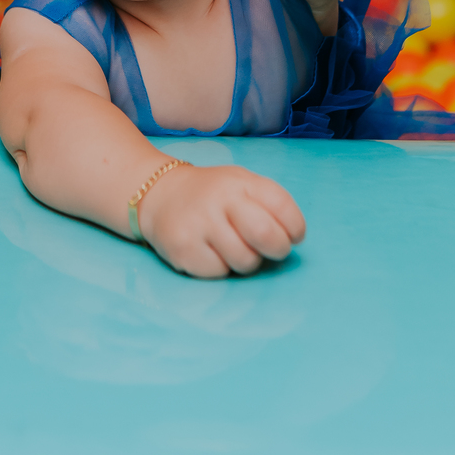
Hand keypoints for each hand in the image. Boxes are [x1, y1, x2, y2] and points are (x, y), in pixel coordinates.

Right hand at [139, 164, 305, 277]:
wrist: (159, 194)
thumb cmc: (213, 195)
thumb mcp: (241, 184)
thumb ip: (269, 204)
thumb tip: (293, 237)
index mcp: (241, 181)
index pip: (282, 206)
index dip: (295, 227)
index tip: (292, 234)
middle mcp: (220, 199)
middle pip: (266, 236)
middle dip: (278, 249)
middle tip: (270, 249)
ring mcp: (200, 224)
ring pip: (245, 261)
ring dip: (247, 260)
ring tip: (234, 246)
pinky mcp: (183, 249)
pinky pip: (220, 273)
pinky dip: (221, 268)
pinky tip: (210, 251)